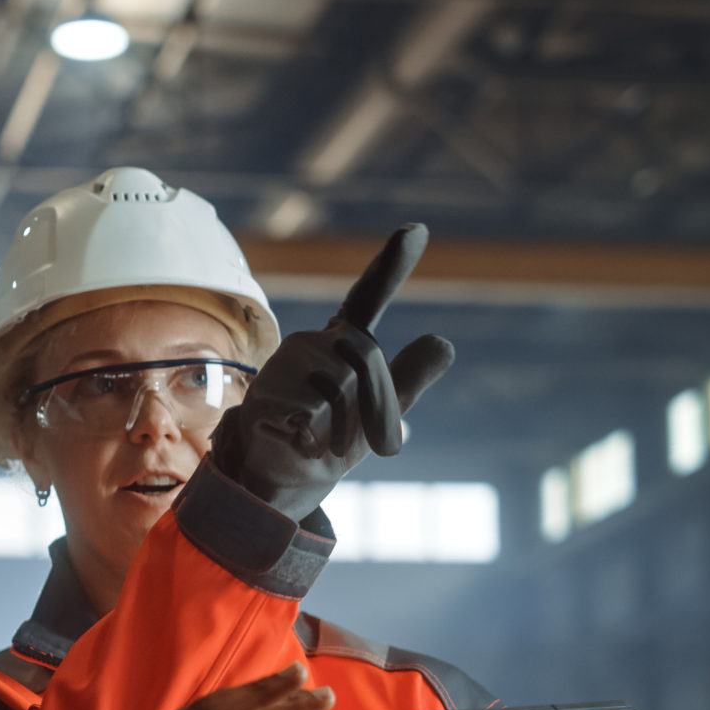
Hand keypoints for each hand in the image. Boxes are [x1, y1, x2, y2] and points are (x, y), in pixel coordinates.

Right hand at [210, 224, 454, 521]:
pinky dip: (314, 437)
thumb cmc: (330, 440)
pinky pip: (312, 411)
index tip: (416, 229)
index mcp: (343, 343)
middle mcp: (313, 344)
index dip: (391, 264)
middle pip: (367, 359)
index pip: (369, 297)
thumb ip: (410, 378)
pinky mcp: (265, 393)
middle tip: (346, 435)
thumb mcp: (381, 413)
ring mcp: (285, 365)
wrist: (276, 480)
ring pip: (341, 386)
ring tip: (318, 438)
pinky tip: (297, 440)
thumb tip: (444, 342)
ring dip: (342, 426)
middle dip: (370, 404)